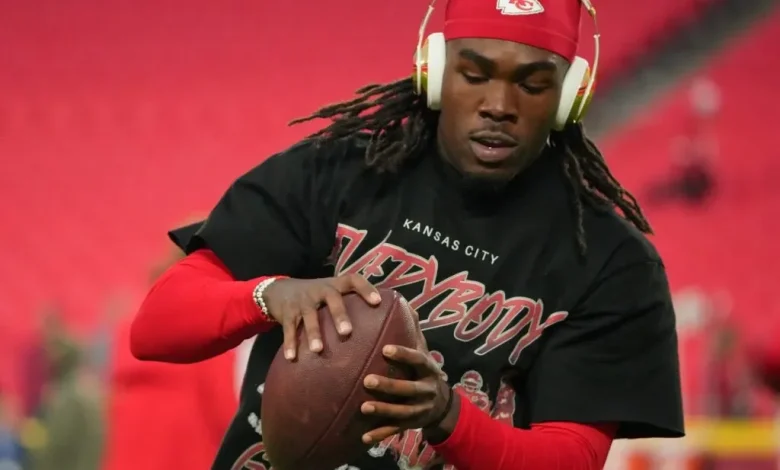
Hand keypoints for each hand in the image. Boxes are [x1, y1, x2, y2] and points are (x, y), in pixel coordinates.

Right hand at [263, 274, 380, 359]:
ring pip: (309, 316)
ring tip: (318, 350)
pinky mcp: (287, 312)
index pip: (353, 280)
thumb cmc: (315, 296)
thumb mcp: (330, 292)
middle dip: (339, 314)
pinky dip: (290, 343)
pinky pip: (288, 328)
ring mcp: (302, 300)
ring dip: (314, 333)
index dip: (366, 289)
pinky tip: (292, 358)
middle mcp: (320, 289)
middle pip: (332, 298)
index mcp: (334, 285)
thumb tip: (381, 325)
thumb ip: (348, 303)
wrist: (279, 290)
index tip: (377, 302)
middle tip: (347, 332)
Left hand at [359, 313, 454, 443]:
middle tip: (367, 379)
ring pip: (402, 412)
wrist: (441, 406)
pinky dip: (381, 435)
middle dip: (390, 386)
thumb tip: (402, 301)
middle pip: (410, 389)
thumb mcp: (423, 352)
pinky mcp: (412, 426)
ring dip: (383, 411)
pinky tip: (364, 437)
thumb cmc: (424, 372)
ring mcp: (421, 410)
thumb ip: (412, 330)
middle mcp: (428, 390)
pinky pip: (396, 431)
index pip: (418, 359)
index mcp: (430, 369)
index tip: (385, 348)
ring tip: (363, 407)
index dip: (404, 354)